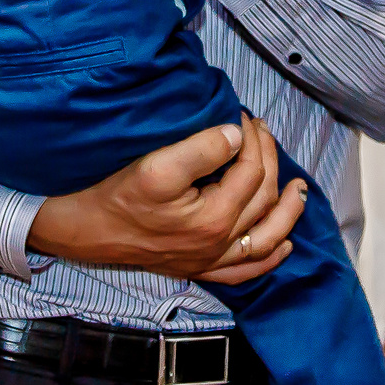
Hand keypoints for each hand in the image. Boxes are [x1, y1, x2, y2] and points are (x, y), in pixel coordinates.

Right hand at [26, 114, 303, 282]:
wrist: (84, 229)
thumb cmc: (117, 195)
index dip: (254, 138)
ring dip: (287, 213)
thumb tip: (237, 135)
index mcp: (214, 218)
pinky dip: (268, 258)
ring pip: (265, 238)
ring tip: (300, 190)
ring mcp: (210, 259)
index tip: (243, 114)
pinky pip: (244, 271)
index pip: (252, 170)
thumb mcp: (157, 165)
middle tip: (261, 130)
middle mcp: (219, 244)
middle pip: (263, 198)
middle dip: (270, 160)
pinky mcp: (197, 267)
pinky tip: (283, 245)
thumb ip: (202, 149)